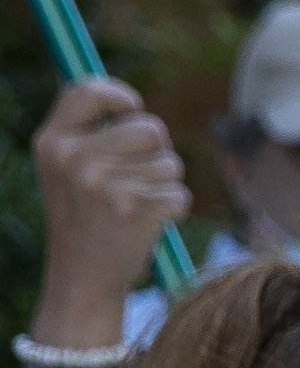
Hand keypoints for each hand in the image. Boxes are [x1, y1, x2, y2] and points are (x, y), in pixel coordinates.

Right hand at [29, 78, 188, 335]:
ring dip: (164, 184)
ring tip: (134, 205)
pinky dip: (172, 209)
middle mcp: (73, 158)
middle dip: (156, 152)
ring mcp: (103, 184)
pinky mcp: (135, 209)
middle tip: (134, 180)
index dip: (120, 95)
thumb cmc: (83, 217)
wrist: (82, 277)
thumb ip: (88, 132)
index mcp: (51, 142)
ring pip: (170, 163)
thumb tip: (129, 100)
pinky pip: (179, 194)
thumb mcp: (65, 170)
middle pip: (150, 127)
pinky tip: (145, 225)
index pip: (88, 89)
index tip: (132, 109)